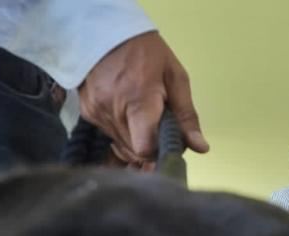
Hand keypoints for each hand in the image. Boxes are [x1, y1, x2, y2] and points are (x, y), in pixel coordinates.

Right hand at [79, 31, 208, 164]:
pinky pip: (110, 135)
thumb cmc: (145, 51)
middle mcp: (113, 111)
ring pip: (122, 147)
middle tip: (159, 126)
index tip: (167, 140)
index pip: (145, 149)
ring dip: (137, 140)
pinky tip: (128, 114)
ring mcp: (97, 113)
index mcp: (138, 101)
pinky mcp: (87, 113)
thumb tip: (200, 147)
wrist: (105, 30)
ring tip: (143, 117)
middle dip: (151, 146)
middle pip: (135, 152)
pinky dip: (123, 132)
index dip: (158, 151)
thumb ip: (186, 116)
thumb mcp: (175, 77)